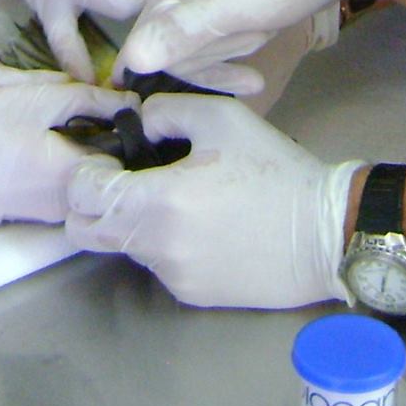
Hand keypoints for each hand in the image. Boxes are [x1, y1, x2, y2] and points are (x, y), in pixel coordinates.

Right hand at [0, 79, 126, 239]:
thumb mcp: (31, 99)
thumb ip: (87, 97)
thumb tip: (128, 99)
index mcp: (75, 178)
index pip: (131, 155)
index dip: (135, 122)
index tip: (132, 98)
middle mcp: (69, 206)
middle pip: (110, 165)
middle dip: (109, 132)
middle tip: (98, 100)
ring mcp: (48, 212)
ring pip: (84, 171)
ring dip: (83, 142)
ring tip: (68, 112)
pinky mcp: (29, 210)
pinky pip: (62, 180)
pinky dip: (62, 155)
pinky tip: (43, 131)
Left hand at [63, 94, 359, 308]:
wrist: (324, 233)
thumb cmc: (274, 169)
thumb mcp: (221, 117)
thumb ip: (164, 111)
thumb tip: (135, 122)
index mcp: (159, 201)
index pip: (80, 194)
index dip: (84, 170)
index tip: (108, 157)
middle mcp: (157, 247)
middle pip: (85, 231)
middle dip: (92, 203)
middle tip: (125, 178)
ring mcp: (173, 276)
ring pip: (123, 247)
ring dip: (131, 222)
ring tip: (177, 197)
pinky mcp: (191, 294)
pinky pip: (157, 264)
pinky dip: (164, 243)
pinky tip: (202, 225)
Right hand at [112, 0, 405, 90]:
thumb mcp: (243, 4)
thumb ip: (187, 31)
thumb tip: (131, 59)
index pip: (151, 39)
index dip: (198, 57)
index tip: (248, 49)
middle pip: (172, 43)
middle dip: (223, 46)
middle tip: (263, 22)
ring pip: (196, 43)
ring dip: (237, 42)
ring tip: (269, 18)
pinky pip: (212, 34)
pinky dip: (240, 41)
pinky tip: (264, 40)